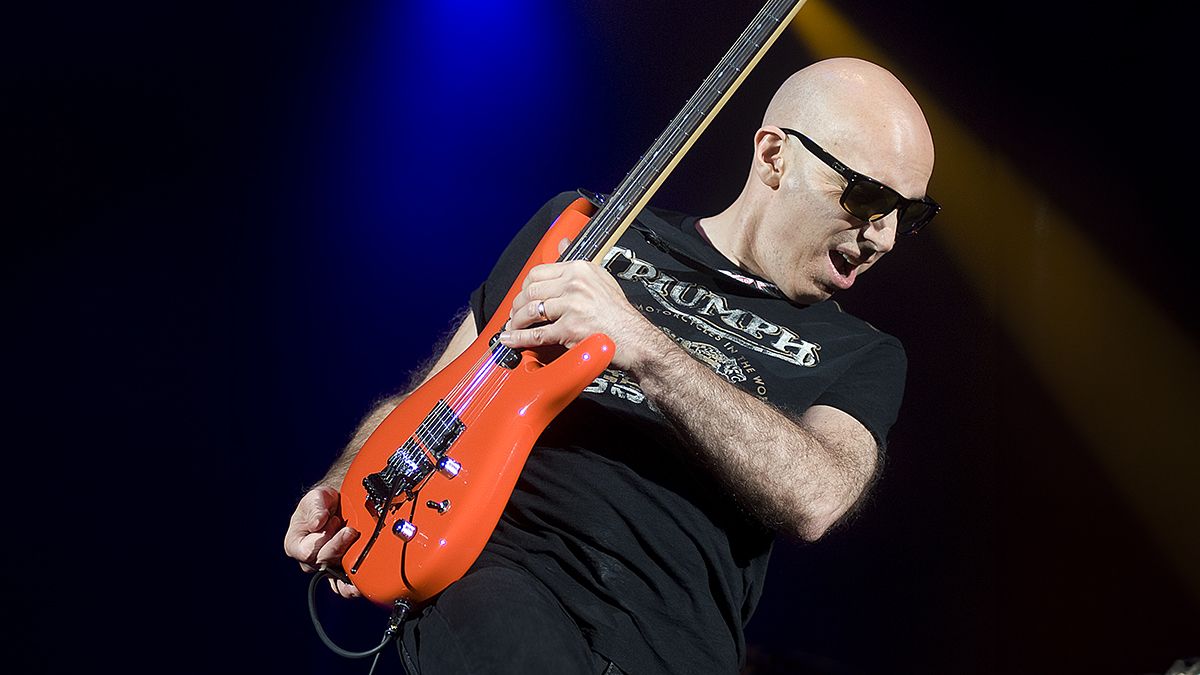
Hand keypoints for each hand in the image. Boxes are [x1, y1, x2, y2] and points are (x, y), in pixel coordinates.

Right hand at [283, 485, 361, 597]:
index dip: (324, 538)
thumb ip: (315, 508)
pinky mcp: (339, 570)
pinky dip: (351, 585)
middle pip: (323, 562)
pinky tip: (359, 585)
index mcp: (295, 544)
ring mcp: (324, 566)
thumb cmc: (323, 502)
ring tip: (359, 554)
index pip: (308, 551)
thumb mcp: (317, 497)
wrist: (338, 505)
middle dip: (339, 546)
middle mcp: (307, 559)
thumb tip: (317, 523)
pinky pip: (343, 584)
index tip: (336, 521)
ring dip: (348, 564)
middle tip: (350, 530)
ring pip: (335, 573)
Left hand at [500, 258, 665, 371]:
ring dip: (516, 321)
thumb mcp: (601, 278)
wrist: (636, 338)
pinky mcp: (570, 329)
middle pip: (531, 291)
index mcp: (581, 269)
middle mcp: (575, 284)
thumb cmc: (620, 314)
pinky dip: (520, 339)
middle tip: (515, 314)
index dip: (525, 286)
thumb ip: (577, 264)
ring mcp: (572, 306)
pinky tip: (512, 340)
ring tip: (514, 327)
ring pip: (531, 311)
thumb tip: (561, 242)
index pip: (539, 272)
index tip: (523, 295)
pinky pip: (537, 334)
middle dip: (517, 304)